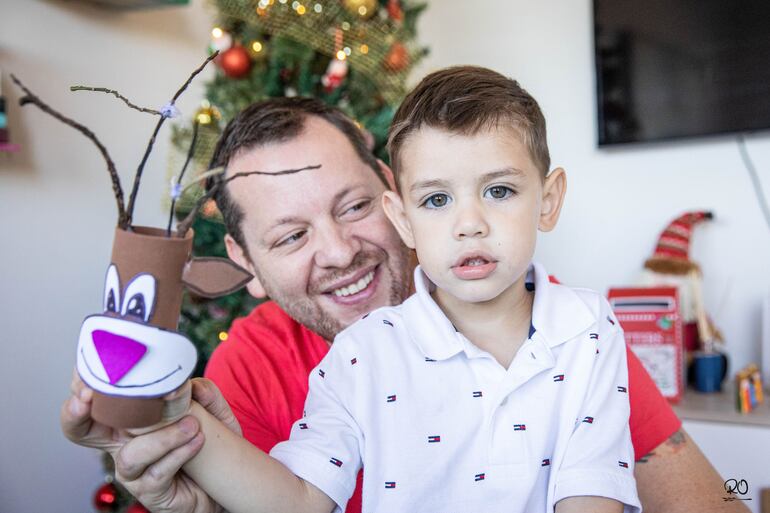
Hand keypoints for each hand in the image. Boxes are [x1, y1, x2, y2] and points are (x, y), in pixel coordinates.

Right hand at [61, 371, 241, 512]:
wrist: (225, 480)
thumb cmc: (208, 442)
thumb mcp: (211, 411)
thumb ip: (204, 393)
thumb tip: (192, 384)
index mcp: (128, 420)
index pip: (95, 400)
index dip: (82, 384)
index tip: (88, 367)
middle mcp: (122, 445)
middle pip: (79, 430)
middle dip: (75, 412)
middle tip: (89, 395)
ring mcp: (133, 472)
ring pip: (130, 454)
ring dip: (161, 436)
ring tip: (192, 424)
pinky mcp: (151, 492)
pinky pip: (157, 473)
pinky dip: (179, 453)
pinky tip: (198, 441)